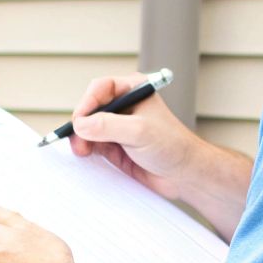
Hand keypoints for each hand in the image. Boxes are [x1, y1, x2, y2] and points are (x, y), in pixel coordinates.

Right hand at [67, 73, 199, 201]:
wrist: (185, 174)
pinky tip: (87, 154)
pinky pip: (93, 143)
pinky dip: (86, 148)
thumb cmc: (172, 146)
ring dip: (81, 138)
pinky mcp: (115, 145)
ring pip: (89, 127)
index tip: (79, 120)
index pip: (101, 88)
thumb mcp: (139, 131)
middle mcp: (124, 106)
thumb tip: (81, 125)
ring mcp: (118, 126)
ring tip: (83, 151)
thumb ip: (108, 125)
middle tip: (78, 140)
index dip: (87, 102)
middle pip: (91, 108)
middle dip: (82, 124)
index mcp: (134, 90)